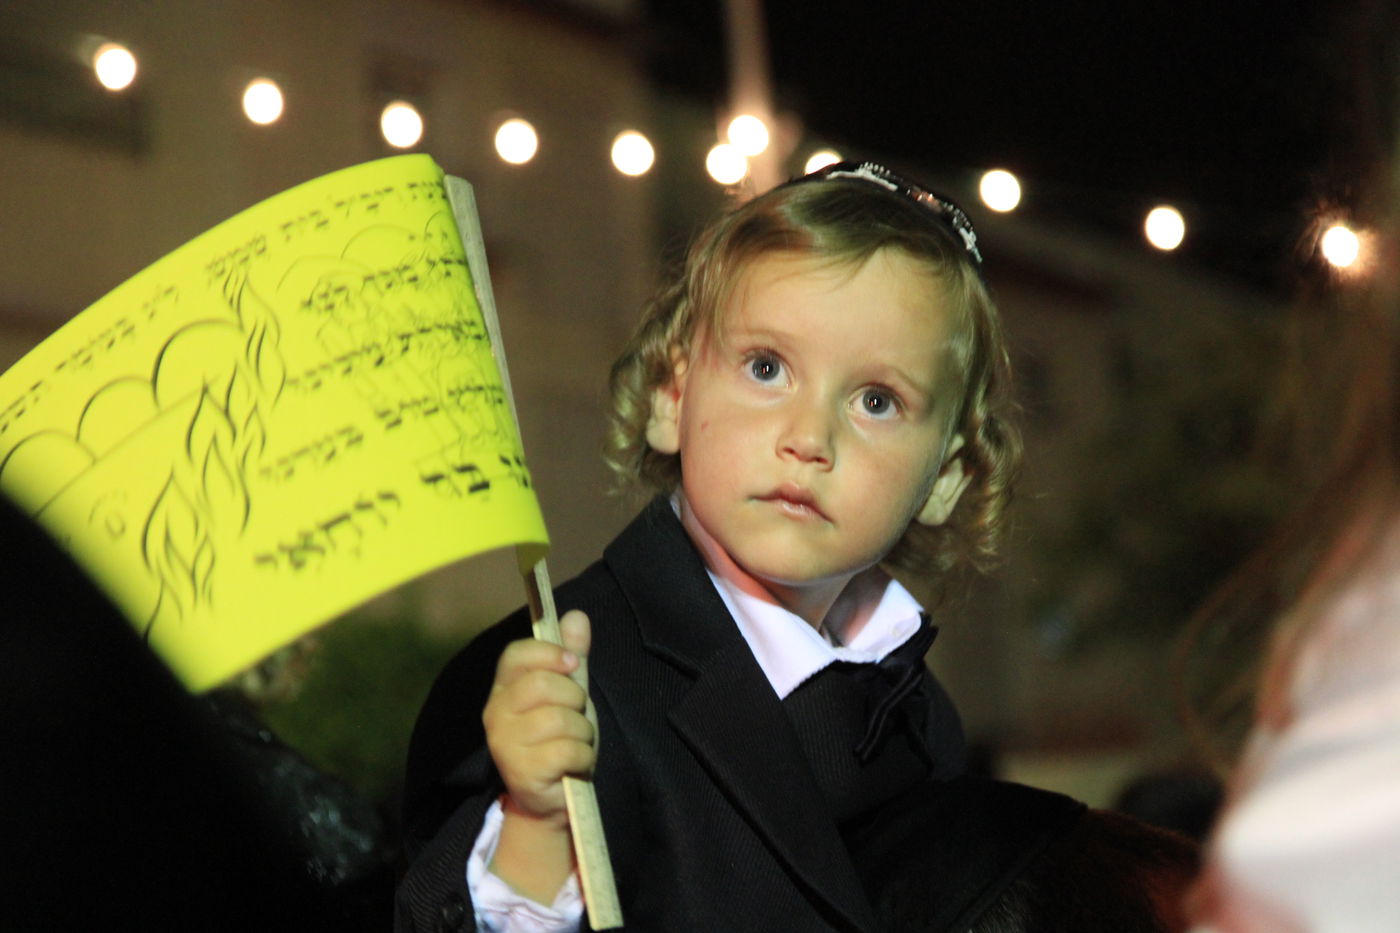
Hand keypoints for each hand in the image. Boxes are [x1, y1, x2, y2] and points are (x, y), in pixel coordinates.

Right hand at [483, 610, 595, 825]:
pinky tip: (575, 764)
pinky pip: (568, 750)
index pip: (516, 655)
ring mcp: (505, 745)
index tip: (574, 663)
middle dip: (575, 698)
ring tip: (576, 743)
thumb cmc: (559, 738)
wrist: (553, 798)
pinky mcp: (522, 773)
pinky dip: (584, 756)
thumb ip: (572, 656)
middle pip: (542, 685)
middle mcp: (496, 714)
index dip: (549, 653)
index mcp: (504, 688)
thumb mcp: (569, 694)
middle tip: (576, 715)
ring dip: (583, 732)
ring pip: (559, 719)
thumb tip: (577, 616)